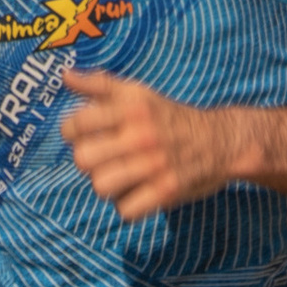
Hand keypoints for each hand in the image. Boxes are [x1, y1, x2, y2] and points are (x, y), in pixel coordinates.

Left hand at [61, 69, 242, 221]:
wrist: (220, 141)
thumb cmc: (169, 116)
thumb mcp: (137, 93)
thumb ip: (100, 85)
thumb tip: (65, 76)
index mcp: (131, 108)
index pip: (76, 124)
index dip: (73, 132)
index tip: (85, 134)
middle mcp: (142, 135)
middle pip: (83, 160)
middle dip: (88, 161)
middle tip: (103, 158)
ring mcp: (155, 165)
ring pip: (101, 187)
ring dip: (107, 185)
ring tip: (120, 176)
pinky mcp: (166, 192)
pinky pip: (125, 210)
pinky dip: (127, 206)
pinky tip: (136, 193)